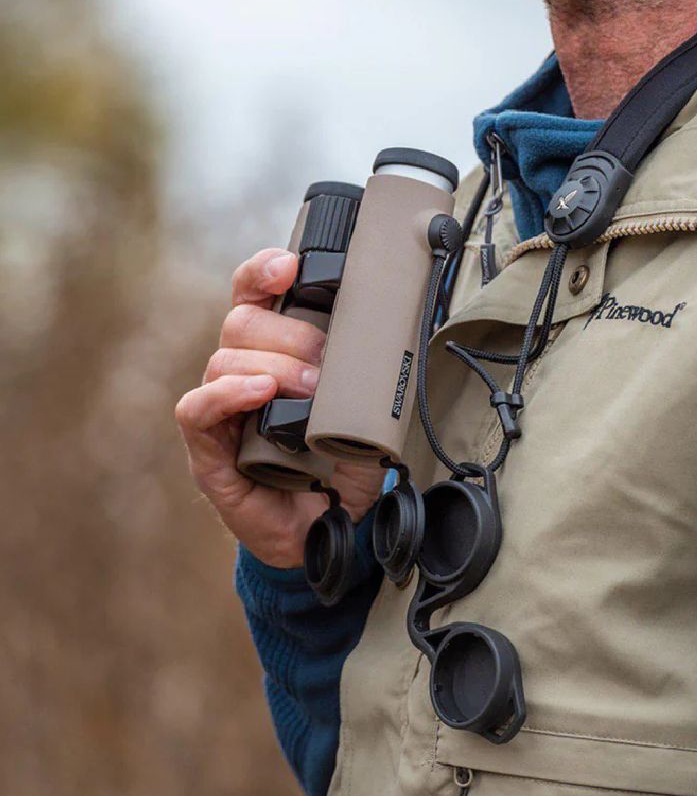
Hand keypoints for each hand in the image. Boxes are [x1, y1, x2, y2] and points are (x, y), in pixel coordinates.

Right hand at [175, 247, 383, 568]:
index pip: (254, 294)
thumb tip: (401, 324)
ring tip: (310, 388)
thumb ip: (372, 367)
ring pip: (224, 359)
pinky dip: (226, 394)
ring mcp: (221, 410)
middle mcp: (241, 371)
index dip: (264, 271)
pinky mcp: (207, 450)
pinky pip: (196, 410)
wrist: (332, 529)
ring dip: (273, 365)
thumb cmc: (344, 461)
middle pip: (242, 322)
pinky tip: (260, 393)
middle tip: (328, 361)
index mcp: (274, 349)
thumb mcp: (367, 405)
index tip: (291, 266)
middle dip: (290, 332)